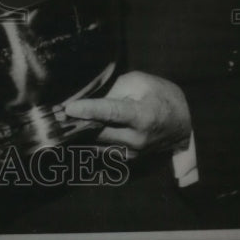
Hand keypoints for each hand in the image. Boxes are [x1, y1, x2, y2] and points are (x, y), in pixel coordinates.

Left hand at [65, 70, 191, 159]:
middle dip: (77, 122)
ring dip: (81, 133)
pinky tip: (77, 132)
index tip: (68, 108)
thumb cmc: (160, 94)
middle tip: (56, 114)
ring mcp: (135, 151)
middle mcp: (138, 138)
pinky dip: (90, 141)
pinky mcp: (131, 158)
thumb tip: (91, 102)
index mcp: (143, 116)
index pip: (111, 113)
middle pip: (99, 131)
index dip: (88, 110)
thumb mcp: (139, 82)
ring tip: (62, 122)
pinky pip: (104, 150)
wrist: (184, 120)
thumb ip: (115, 92)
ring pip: (99, 143)